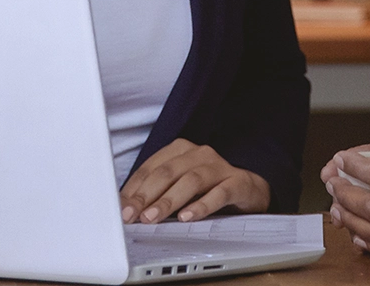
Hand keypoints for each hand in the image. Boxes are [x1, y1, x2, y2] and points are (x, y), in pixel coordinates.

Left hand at [119, 139, 270, 223]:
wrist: (248, 190)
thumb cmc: (208, 187)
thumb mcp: (179, 187)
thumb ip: (156, 193)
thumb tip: (127, 209)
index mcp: (180, 151)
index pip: (151, 167)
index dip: (134, 188)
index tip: (121, 208)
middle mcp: (199, 154)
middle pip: (167, 172)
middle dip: (147, 195)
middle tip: (133, 215)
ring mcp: (219, 167)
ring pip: (191, 180)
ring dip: (169, 200)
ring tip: (153, 218)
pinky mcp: (237, 182)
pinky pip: (219, 193)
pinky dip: (202, 205)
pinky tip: (187, 217)